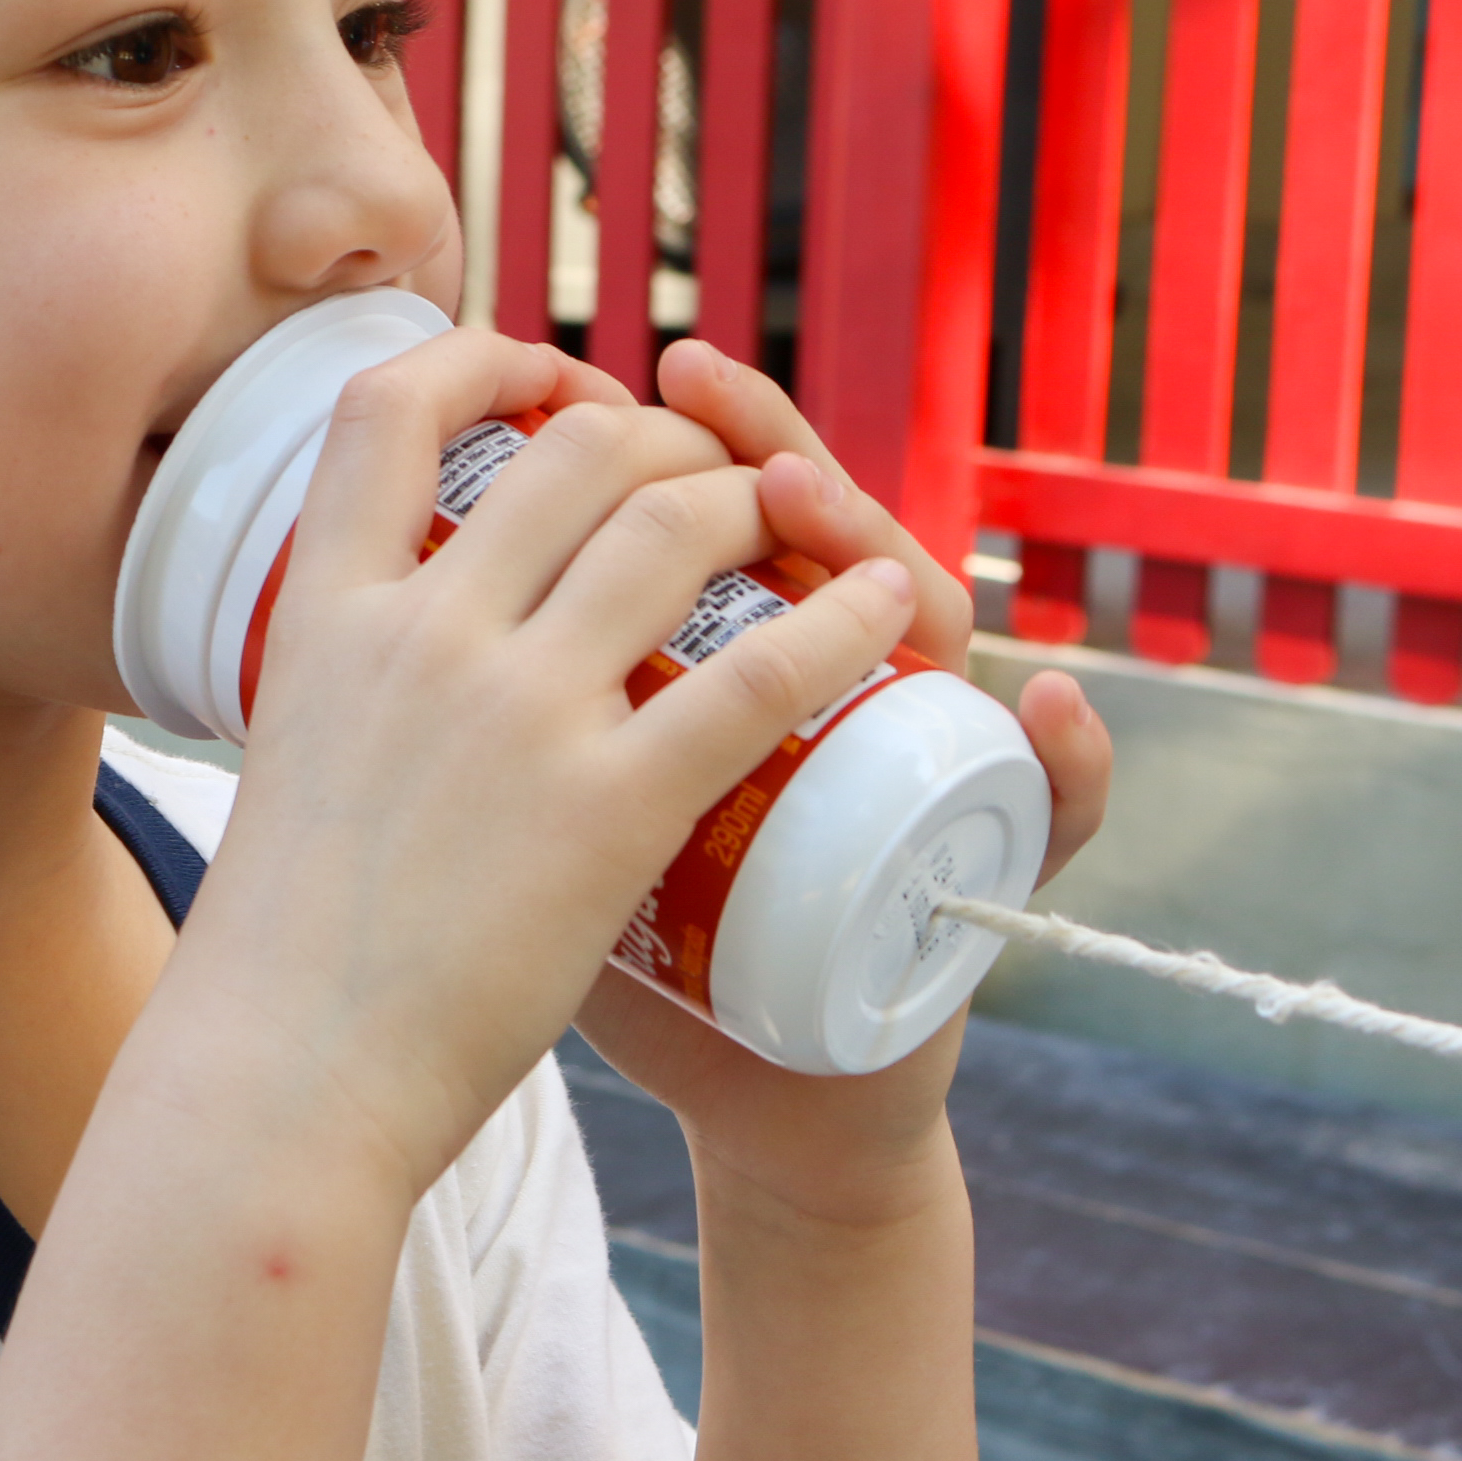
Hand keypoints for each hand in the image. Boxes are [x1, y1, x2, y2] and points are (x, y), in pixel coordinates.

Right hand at [185, 327, 923, 1203]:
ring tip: (803, 523)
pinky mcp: (605, 809)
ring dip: (761, 497)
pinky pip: (757, 676)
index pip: (386, 410)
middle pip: (571, 450)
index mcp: (325, 616)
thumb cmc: (281, 951)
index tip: (550, 377)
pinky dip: (842, 616)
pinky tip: (884, 600)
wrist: (285, 1080)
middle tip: (708, 472)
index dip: (485, 358)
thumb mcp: (283, 760)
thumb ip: (341, 690)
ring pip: (673, 527)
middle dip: (665, 432)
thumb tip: (367, 646)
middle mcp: (419, 634)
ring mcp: (514, 715)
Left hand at [567, 342, 1115, 1226]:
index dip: (682, 430)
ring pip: (937, 625)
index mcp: (730, 656)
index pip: (714, 507)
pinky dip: (1074, 763)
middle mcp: (842, 682)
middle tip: (712, 394)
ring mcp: (920, 766)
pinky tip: (1054, 718)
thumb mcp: (554, 826)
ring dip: (897, 561)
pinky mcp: (975, 873)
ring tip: (863, 547)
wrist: (761, 1093)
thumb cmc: (645, 958)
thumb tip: (387, 609)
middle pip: (821, 525)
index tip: (622, 367)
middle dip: (766, 448)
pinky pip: (1053, 813)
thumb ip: (501, 726)